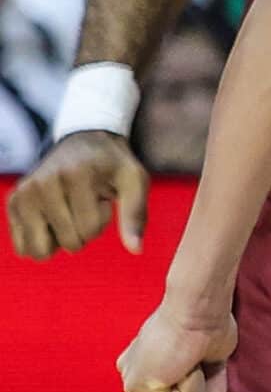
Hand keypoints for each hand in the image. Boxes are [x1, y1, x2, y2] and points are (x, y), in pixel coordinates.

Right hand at [7, 130, 150, 259]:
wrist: (83, 141)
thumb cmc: (112, 165)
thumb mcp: (134, 181)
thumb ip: (136, 214)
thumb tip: (136, 250)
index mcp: (75, 175)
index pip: (91, 229)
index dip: (103, 218)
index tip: (102, 197)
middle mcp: (43, 183)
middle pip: (69, 242)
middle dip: (84, 231)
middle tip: (85, 203)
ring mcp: (23, 193)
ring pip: (41, 250)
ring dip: (61, 239)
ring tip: (70, 212)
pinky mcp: (13, 202)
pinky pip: (22, 247)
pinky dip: (42, 240)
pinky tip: (53, 218)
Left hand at [117, 298, 238, 391]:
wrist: (197, 309)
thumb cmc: (206, 323)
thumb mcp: (210, 360)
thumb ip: (209, 389)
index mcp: (146, 363)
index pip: (179, 390)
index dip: (201, 374)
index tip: (197, 346)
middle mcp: (133, 372)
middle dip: (199, 380)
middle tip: (194, 350)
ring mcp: (133, 380)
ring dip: (198, 380)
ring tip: (190, 352)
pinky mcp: (137, 387)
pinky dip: (195, 383)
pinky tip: (184, 359)